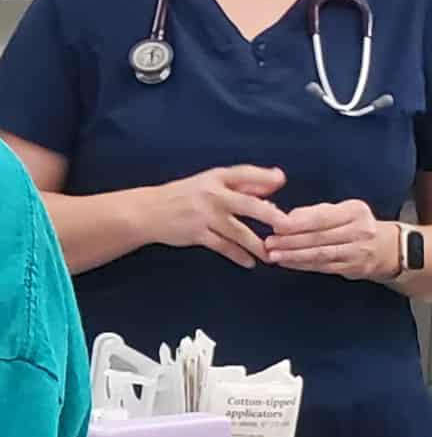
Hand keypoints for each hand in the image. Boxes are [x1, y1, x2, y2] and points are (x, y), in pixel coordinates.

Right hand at [141, 165, 288, 266]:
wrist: (149, 211)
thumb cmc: (183, 196)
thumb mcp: (209, 183)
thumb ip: (241, 184)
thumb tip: (275, 186)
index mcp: (216, 177)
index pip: (245, 173)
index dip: (265, 176)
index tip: (282, 181)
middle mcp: (213, 195)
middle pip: (248, 204)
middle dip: (270, 215)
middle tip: (287, 225)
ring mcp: (205, 216)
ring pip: (238, 231)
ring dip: (257, 244)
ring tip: (271, 256)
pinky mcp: (197, 234)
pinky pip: (223, 246)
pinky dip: (238, 255)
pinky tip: (249, 262)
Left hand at [263, 198, 395, 280]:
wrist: (387, 247)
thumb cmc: (355, 225)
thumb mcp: (341, 211)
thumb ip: (314, 212)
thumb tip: (284, 216)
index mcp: (355, 211)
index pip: (322, 217)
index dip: (297, 223)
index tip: (276, 226)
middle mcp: (360, 230)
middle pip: (319, 237)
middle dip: (290, 241)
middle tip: (268, 243)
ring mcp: (358, 251)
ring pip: (320, 254)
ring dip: (294, 256)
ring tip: (273, 255)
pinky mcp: (353, 268)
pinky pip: (323, 267)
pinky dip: (302, 265)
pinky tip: (287, 263)